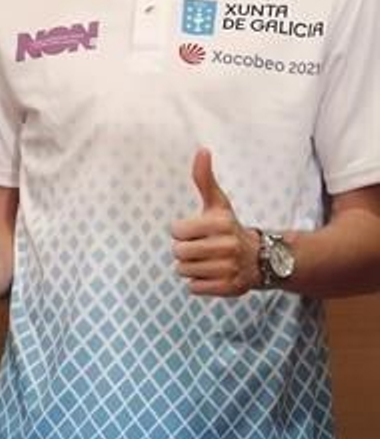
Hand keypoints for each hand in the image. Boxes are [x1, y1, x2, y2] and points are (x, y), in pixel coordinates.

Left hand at [172, 148, 258, 296]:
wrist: (262, 258)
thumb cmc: (228, 228)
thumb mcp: (218, 204)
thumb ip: (204, 179)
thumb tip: (202, 150)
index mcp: (221, 223)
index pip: (176, 231)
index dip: (181, 232)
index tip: (196, 231)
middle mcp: (228, 246)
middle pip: (178, 252)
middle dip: (184, 251)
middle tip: (201, 248)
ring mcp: (231, 268)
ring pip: (184, 271)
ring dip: (190, 268)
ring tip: (208, 261)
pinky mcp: (231, 288)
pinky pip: (194, 288)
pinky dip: (198, 283)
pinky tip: (212, 274)